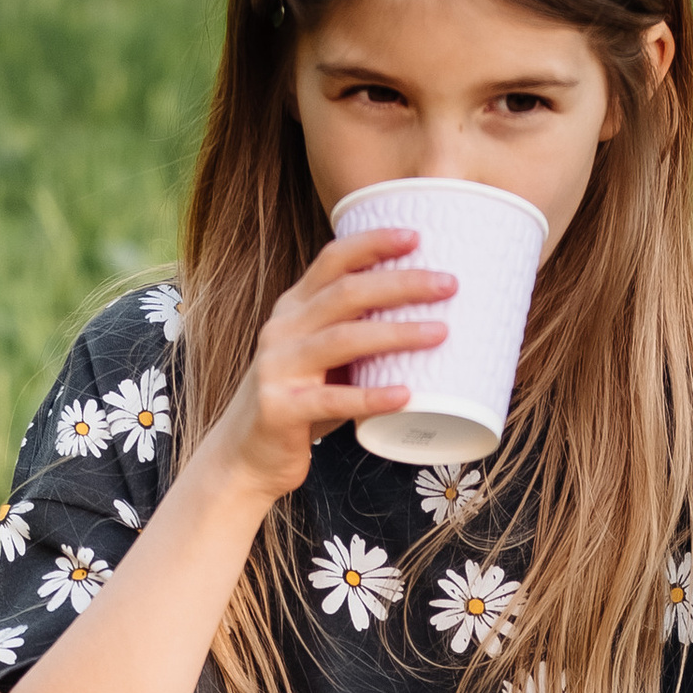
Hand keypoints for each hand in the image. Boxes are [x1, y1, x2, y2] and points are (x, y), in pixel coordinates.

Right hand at [194, 230, 456, 507]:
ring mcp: (277, 368)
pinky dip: (372, 397)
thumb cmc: (298, 404)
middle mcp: (282, 330)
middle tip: (448, 284)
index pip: (332, 260)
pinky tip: (406, 395)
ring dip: (396, 333)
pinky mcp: (280, 410)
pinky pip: (332, 400)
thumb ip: (352, 333)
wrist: (244, 457)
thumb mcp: (320, 360)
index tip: (415, 236)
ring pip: (342, 340)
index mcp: (293, 309)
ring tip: (441, 332)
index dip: (372, 243)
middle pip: (346, 293)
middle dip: (400, 283)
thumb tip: (423, 316)